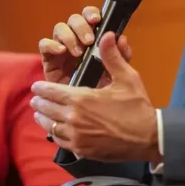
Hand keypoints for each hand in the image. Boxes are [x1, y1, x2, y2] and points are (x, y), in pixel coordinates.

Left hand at [31, 32, 160, 163]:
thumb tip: (106, 35)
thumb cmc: (137, 107)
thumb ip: (112, 57)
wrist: (148, 138)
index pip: (51, 91)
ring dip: (43, 118)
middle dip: (39, 102)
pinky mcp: (81, 150)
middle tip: (36, 99)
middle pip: (46, 109)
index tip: (36, 86)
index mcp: (81, 99)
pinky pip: (60, 141)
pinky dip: (54, 134)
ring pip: (49, 126)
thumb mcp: (126, 78)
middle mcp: (73, 118)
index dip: (41, 88)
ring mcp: (76, 136)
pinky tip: (54, 130)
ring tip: (39, 114)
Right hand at [38, 6, 132, 86]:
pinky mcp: (50, 61)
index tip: (98, 20)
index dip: (92, 14)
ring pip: (60, 29)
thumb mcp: (118, 76)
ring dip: (69, 36)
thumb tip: (121, 39)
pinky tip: (61, 51)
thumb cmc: (105, 93)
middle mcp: (77, 41)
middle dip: (81, 27)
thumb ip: (120, 57)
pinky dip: (52, 44)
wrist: (90, 115)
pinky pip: (45, 45)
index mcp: (94, 39)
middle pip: (74, 20)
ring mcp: (62, 50)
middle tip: (89, 41)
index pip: (91, 18)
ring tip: (78, 51)